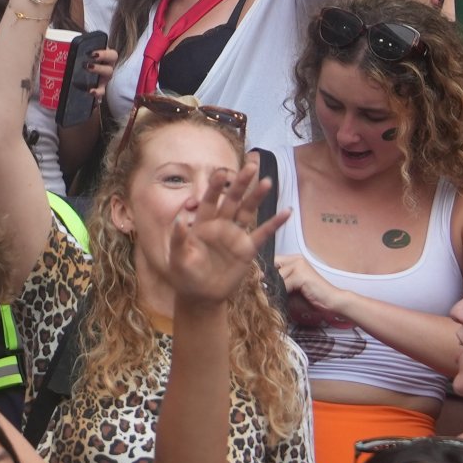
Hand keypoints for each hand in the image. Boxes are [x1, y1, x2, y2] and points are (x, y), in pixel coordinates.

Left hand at [153, 156, 275, 309]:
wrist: (201, 296)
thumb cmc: (184, 275)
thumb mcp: (176, 258)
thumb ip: (178, 238)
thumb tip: (178, 219)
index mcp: (202, 224)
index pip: (209, 200)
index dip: (215, 187)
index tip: (221, 172)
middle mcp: (220, 225)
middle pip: (232, 200)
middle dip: (240, 183)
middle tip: (251, 166)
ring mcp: (235, 236)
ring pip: (248, 212)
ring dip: (257, 197)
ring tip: (267, 181)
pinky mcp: (247, 249)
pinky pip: (262, 234)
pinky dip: (274, 224)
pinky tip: (286, 212)